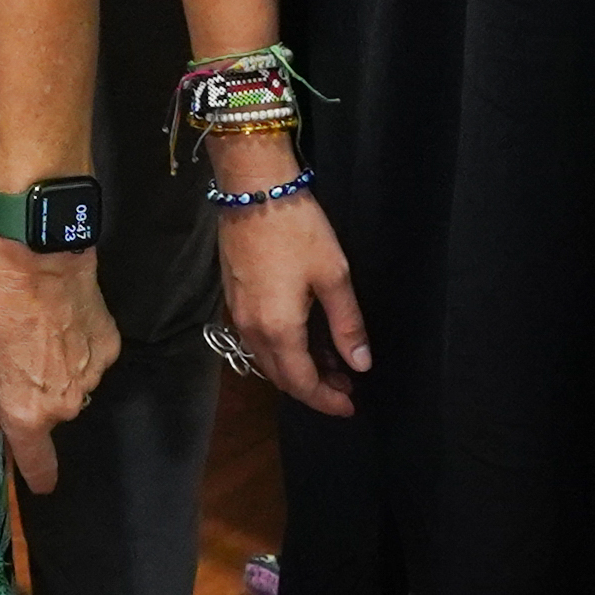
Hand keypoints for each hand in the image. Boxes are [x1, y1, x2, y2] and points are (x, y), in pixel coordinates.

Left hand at [0, 240, 119, 492]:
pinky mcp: (111, 348)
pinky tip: (67, 321)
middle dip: (39, 398)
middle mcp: (65, 404)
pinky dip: (80, 348)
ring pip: (74, 387)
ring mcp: (92, 376)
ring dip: (60, 372)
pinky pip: (91, 360)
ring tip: (44, 334)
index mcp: (27, 412)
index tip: (42, 484)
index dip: (38, 477)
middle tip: (22, 361)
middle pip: (53, 416)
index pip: (37, 463)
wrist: (41, 259)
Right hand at [211, 187, 367, 416]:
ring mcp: (238, 314)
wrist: (253, 188)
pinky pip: (257, 341)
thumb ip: (346, 323)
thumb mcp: (333, 274)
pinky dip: (281, 351)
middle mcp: (251, 330)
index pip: (301, 382)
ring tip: (331, 364)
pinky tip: (304, 339)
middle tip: (346, 386)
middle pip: (280, 378)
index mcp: (278, 328)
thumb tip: (360, 364)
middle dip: (313, 389)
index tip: (350, 406)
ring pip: (266, 361)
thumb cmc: (298, 229)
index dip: (326, 400)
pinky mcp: (233, 298)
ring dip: (296, 370)